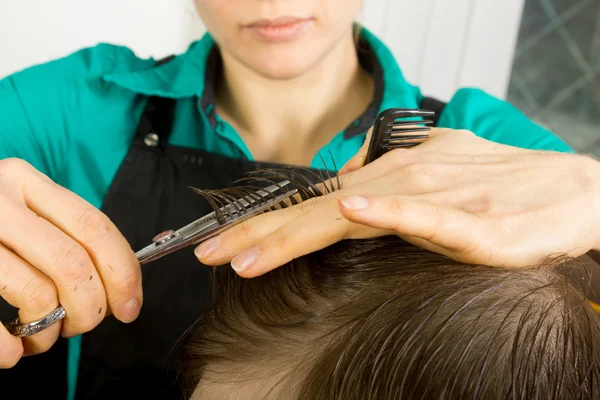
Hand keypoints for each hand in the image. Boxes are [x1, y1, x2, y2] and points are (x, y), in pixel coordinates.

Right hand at [0, 159, 141, 367]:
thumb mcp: (23, 209)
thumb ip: (65, 234)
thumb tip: (121, 288)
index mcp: (27, 182)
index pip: (94, 227)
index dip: (122, 272)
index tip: (130, 306)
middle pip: (71, 263)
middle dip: (90, 307)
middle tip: (83, 324)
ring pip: (36, 292)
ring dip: (49, 330)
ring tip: (42, 336)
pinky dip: (8, 348)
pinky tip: (12, 353)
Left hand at [195, 128, 599, 276]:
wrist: (571, 189)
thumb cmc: (500, 183)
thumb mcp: (433, 170)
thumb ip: (387, 177)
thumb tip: (348, 190)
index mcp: (389, 176)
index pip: (314, 201)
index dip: (266, 223)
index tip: (223, 245)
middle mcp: (402, 180)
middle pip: (317, 209)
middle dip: (258, 234)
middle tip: (211, 254)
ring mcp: (435, 198)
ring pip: (354, 213)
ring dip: (298, 232)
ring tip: (250, 254)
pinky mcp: (473, 220)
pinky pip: (423, 215)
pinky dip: (387, 211)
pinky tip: (353, 211)